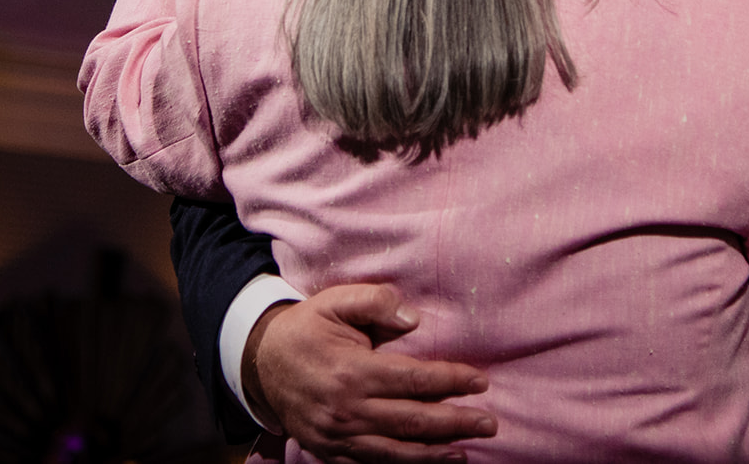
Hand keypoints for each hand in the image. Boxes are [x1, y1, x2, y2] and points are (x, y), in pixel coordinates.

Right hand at [242, 284, 495, 462]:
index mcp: (352, 371)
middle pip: (412, 421)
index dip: (450, 381)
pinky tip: (425, 462)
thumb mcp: (335, 301)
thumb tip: (413, 318)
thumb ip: (375, 301)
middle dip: (455, 423)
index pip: (413, 380)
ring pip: (395, 452)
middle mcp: (346, 410)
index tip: (480, 381)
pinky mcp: (329, 451)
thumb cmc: (307, 327)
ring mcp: (336, 436)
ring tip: (465, 451)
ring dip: (434, 454)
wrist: (259, 363)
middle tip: (489, 423)